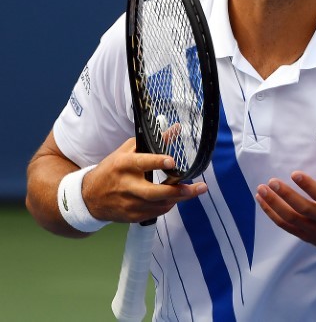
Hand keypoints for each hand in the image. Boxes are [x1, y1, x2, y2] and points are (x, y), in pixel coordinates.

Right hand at [82, 137, 207, 222]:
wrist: (89, 197)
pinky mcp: (132, 216)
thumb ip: (154, 141)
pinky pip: (156, 213)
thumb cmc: (112, 169)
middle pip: (154, 192)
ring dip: (179, 198)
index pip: (142, 162)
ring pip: (159, 205)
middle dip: (179, 191)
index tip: (172, 162)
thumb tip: (176, 128)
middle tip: (198, 187)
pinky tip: (175, 198)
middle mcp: (126, 185)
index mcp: (124, 165)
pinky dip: (168, 205)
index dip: (157, 162)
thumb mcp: (128, 151)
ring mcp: (129, 203)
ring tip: (194, 190)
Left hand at [255, 132, 315, 258]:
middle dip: (286, 196)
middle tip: (272, 182)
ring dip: (274, 205)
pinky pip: (287, 226)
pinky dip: (273, 215)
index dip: (308, 185)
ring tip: (261, 190)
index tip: (295, 174)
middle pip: (303, 208)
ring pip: (291, 219)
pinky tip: (263, 202)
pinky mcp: (308, 236)